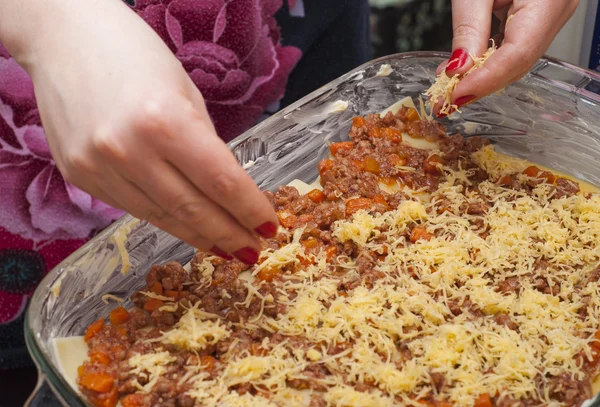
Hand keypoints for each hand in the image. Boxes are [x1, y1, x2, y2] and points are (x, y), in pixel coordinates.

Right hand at [1, 0, 277, 264]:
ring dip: (198, 236)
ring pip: (162, 217)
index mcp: (163, 121)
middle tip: (251, 251)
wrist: (62, 38)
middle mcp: (128, 151)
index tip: (268, 227)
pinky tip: (185, 227)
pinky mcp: (79, 177)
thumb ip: (206, 144)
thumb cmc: (135, 54)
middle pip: (192, 209)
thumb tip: (228, 190)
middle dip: (228, 234)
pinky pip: (133, 208)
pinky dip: (164, 220)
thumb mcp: (186, 92)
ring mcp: (98, 168)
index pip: (220, 181)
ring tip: (225, 248)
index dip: (249, 210)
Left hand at [438, 0, 578, 108]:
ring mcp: (550, 12)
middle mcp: (557, 9)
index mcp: (549, 0)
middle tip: (444, 102)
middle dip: (479, 86)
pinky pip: (514, 44)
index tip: (453, 98)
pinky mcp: (537, 12)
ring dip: (480, 76)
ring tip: (448, 89)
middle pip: (517, 62)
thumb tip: (458, 70)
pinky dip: (487, 59)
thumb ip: (469, 27)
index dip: (483, 82)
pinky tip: (464, 69)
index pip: (517, 56)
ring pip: (515, 58)